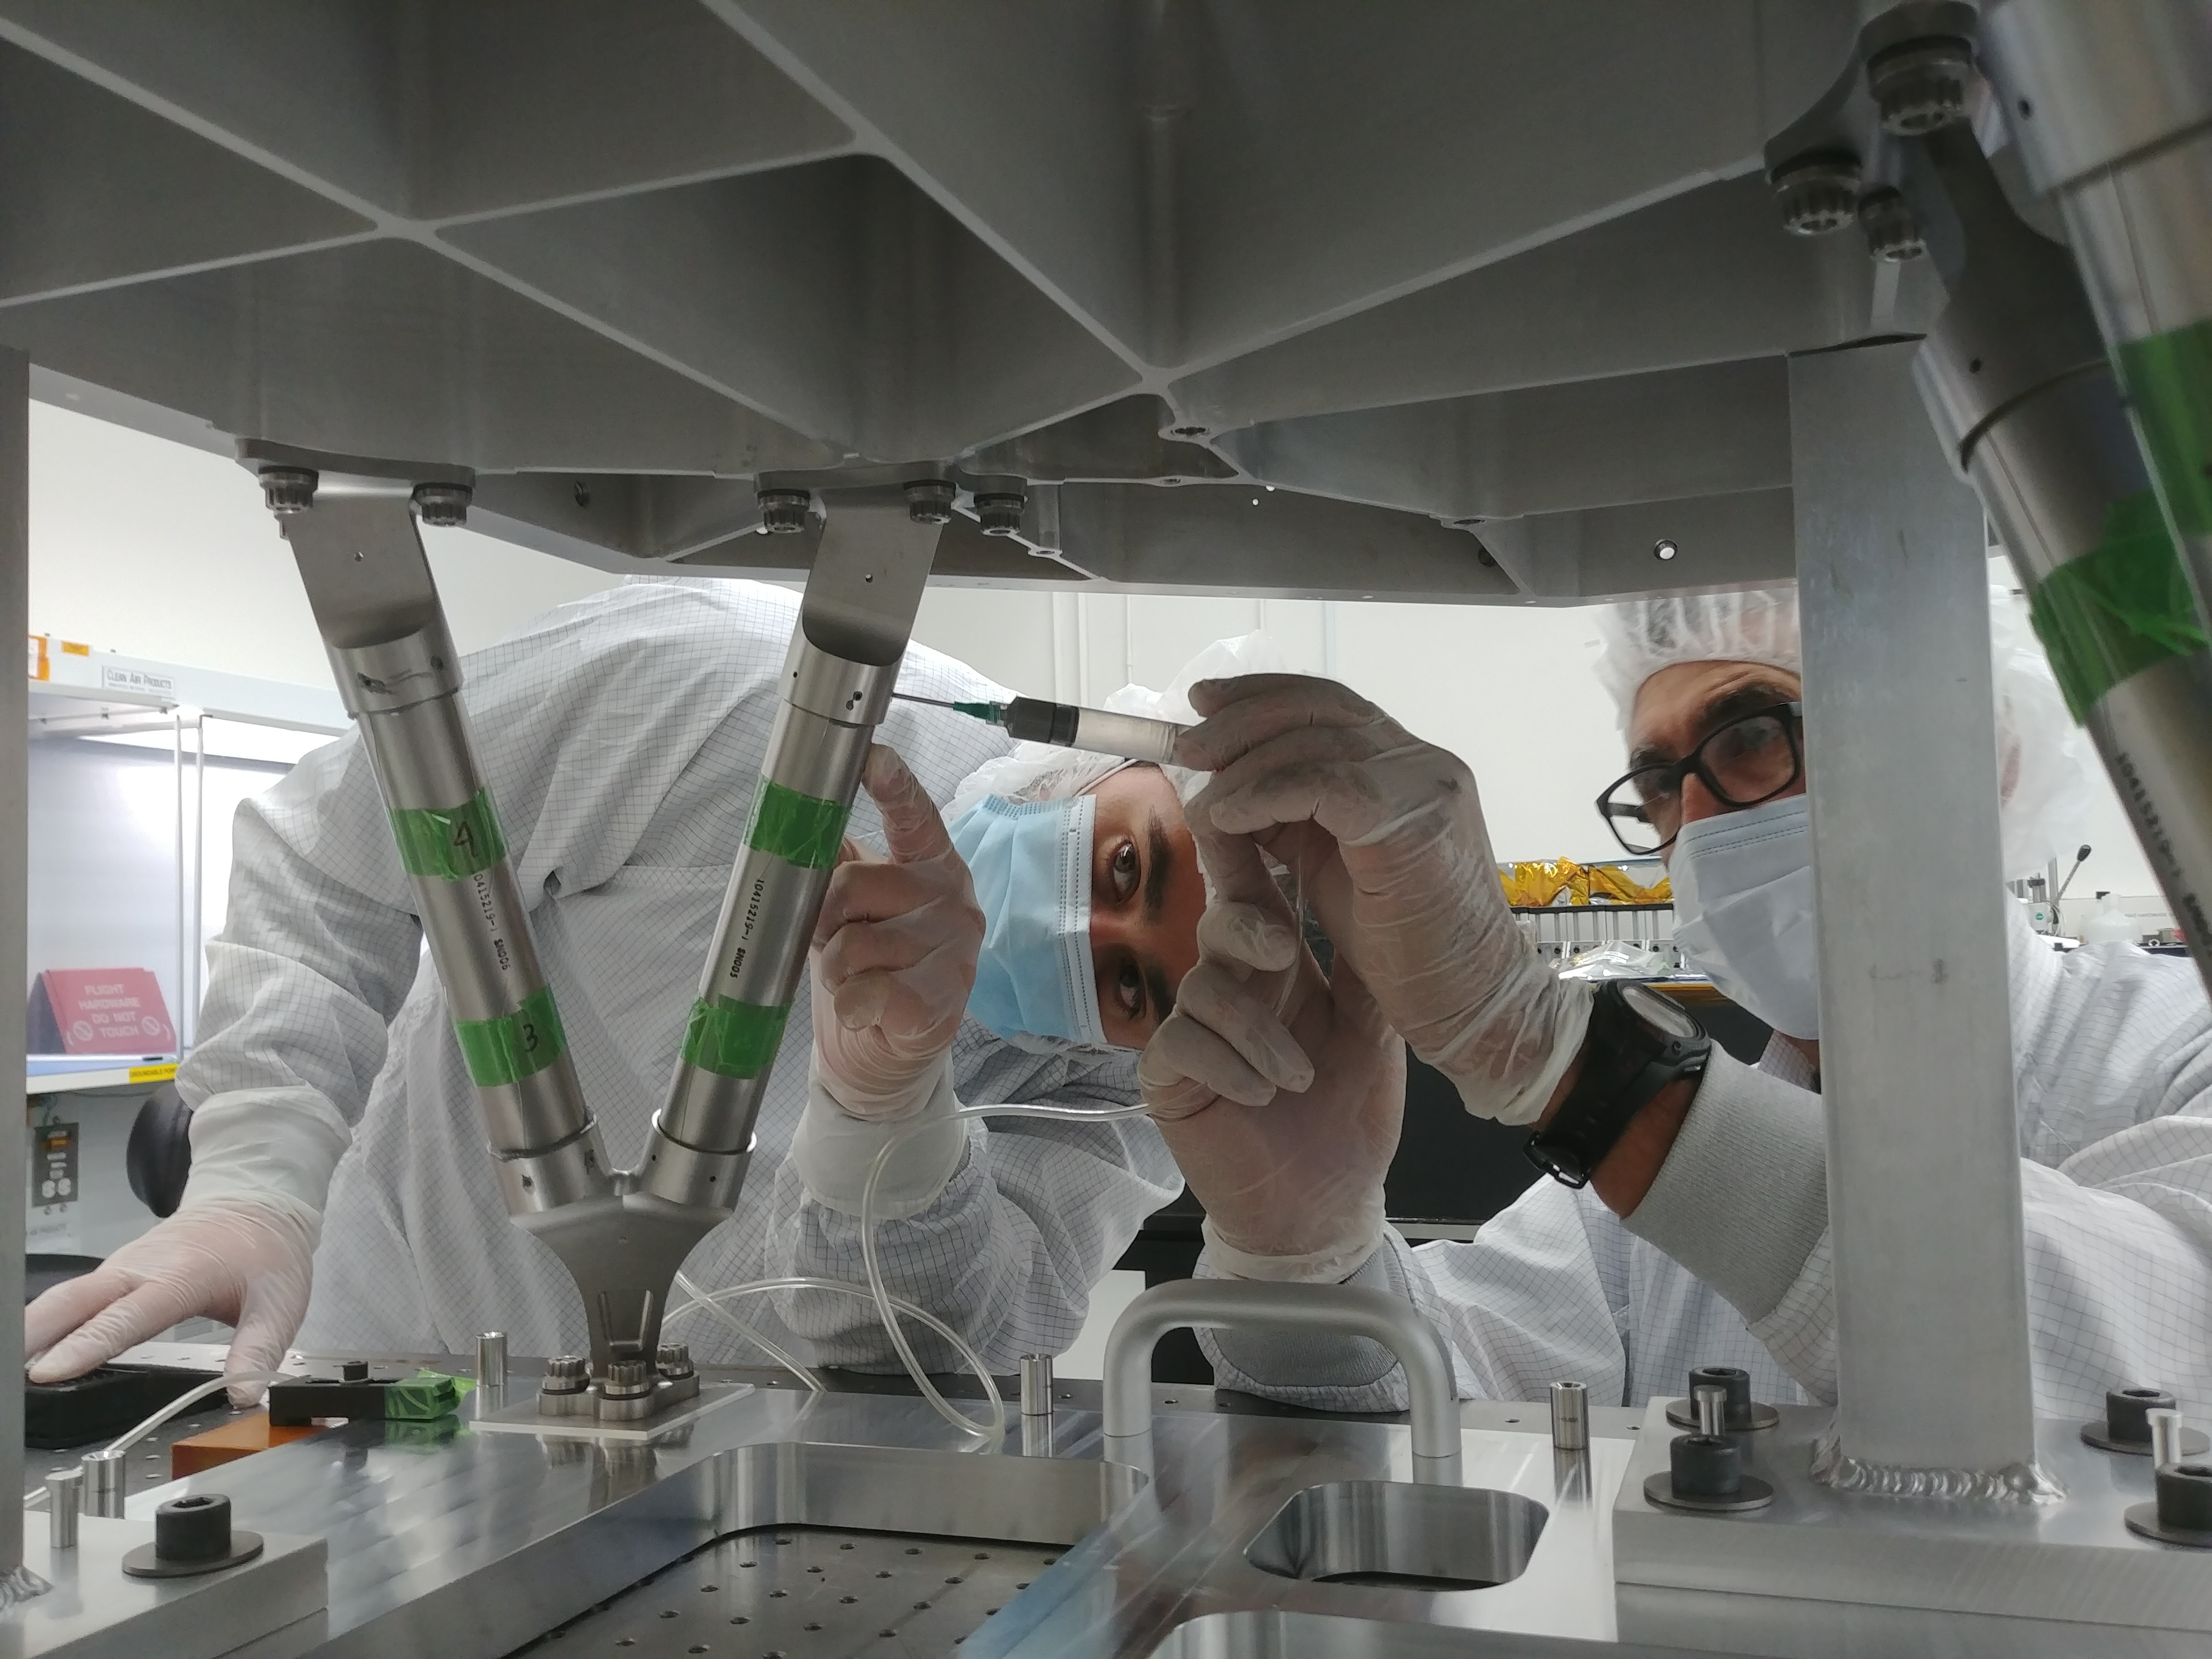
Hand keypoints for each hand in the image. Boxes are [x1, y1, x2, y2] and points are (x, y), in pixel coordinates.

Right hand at [25, 1196, 316, 1404]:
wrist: (256, 1201)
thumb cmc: (266, 1250)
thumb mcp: (281, 1301)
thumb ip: (260, 1349)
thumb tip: (244, 1394)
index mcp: (180, 1274)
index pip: (125, 1316)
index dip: (85, 1346)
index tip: (49, 1372)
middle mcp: (141, 1268)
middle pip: (74, 1301)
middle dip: (34, 1334)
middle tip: (13, 1373)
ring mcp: (123, 1268)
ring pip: (67, 1298)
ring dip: (35, 1329)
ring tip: (15, 1368)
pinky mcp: (116, 1274)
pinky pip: (75, 1298)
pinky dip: (50, 1322)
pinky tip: (35, 1351)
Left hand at [810, 744, 983, 1119]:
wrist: (888, 1056)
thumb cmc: (870, 972)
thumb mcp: (853, 912)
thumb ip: (839, 868)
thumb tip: (802, 823)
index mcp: (932, 865)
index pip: (914, 815)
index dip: (892, 784)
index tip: (872, 756)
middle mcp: (952, 898)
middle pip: (855, 884)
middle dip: (825, 920)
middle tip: (833, 945)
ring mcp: (954, 949)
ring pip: (853, 943)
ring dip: (834, 970)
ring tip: (853, 983)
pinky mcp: (942, 999)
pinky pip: (868, 990)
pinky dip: (850, 1004)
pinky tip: (863, 1011)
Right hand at [1139, 807, 1403, 1275]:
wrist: (1329, 1205)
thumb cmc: (1350, 1117)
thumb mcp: (1375, 1031)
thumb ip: (1365, 963)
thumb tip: (1375, 889)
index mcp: (1279, 967)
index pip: (1258, 893)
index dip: (1256, 858)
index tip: (1267, 826)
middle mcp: (1234, 987)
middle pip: (1218, 922)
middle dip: (1248, 928)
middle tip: (1282, 953)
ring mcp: (1196, 1030)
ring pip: (1202, 985)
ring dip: (1256, 1030)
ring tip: (1296, 1077)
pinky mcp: (1170, 1077)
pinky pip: (1179, 1042)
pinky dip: (1226, 1064)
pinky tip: (1260, 1094)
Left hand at [1176, 675, 1585, 1123]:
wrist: (1471, 1003)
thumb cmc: (1407, 950)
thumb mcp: (1332, 870)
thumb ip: (1292, 823)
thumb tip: (1225, 791)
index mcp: (1408, 768)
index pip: (1329, 703)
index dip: (1261, 695)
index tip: (1204, 703)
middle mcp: (1422, 764)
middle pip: (1318, 707)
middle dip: (1242, 718)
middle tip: (1188, 745)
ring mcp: (1425, 786)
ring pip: (1314, 742)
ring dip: (1243, 767)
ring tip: (1205, 801)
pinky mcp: (1413, 821)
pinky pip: (1320, 784)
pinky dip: (1263, 795)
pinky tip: (1230, 819)